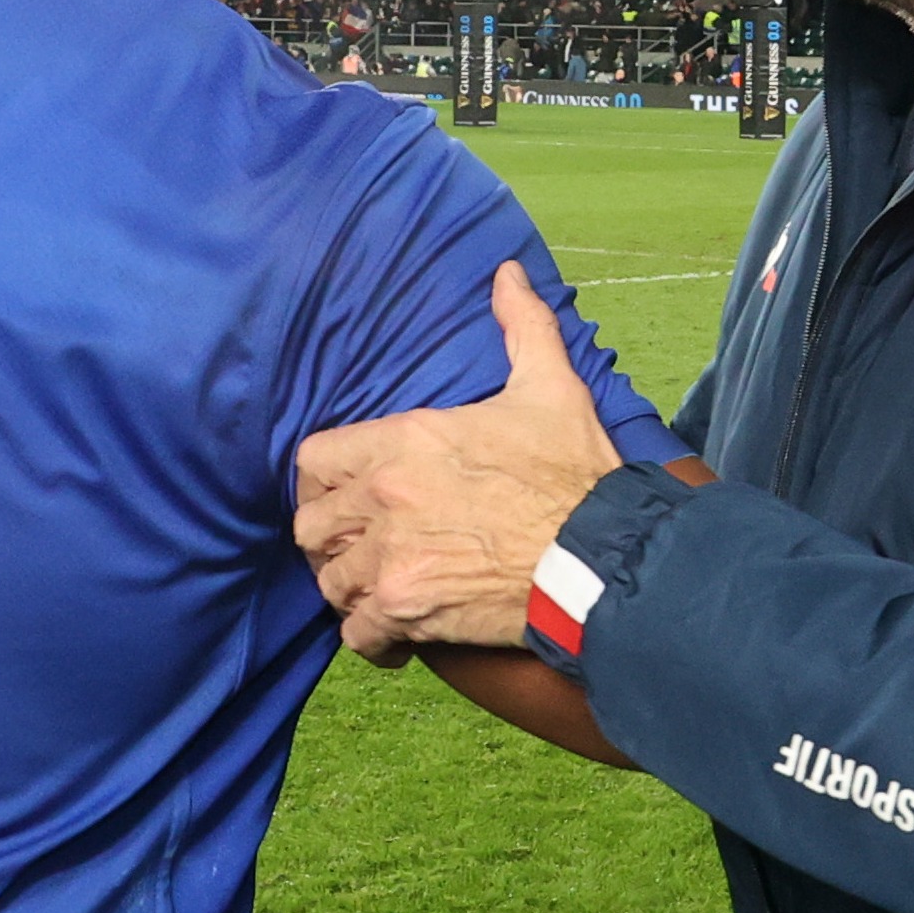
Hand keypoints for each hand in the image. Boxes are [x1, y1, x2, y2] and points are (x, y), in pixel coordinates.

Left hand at [294, 263, 622, 656]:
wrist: (602, 557)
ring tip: (378, 590)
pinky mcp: (408, 613)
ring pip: (329, 583)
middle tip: (359, 546)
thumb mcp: (550, 388)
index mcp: (405, 441)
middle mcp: (384, 499)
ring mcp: (391, 559)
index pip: (314, 459)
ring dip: (350, 589)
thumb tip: (507, 273)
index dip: (324, 480)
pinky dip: (371, 639)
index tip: (345, 493)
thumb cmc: (575, 474)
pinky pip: (357, 635)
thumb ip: (521, 327)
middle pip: (311, 526)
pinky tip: (394, 637)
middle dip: (332, 538)